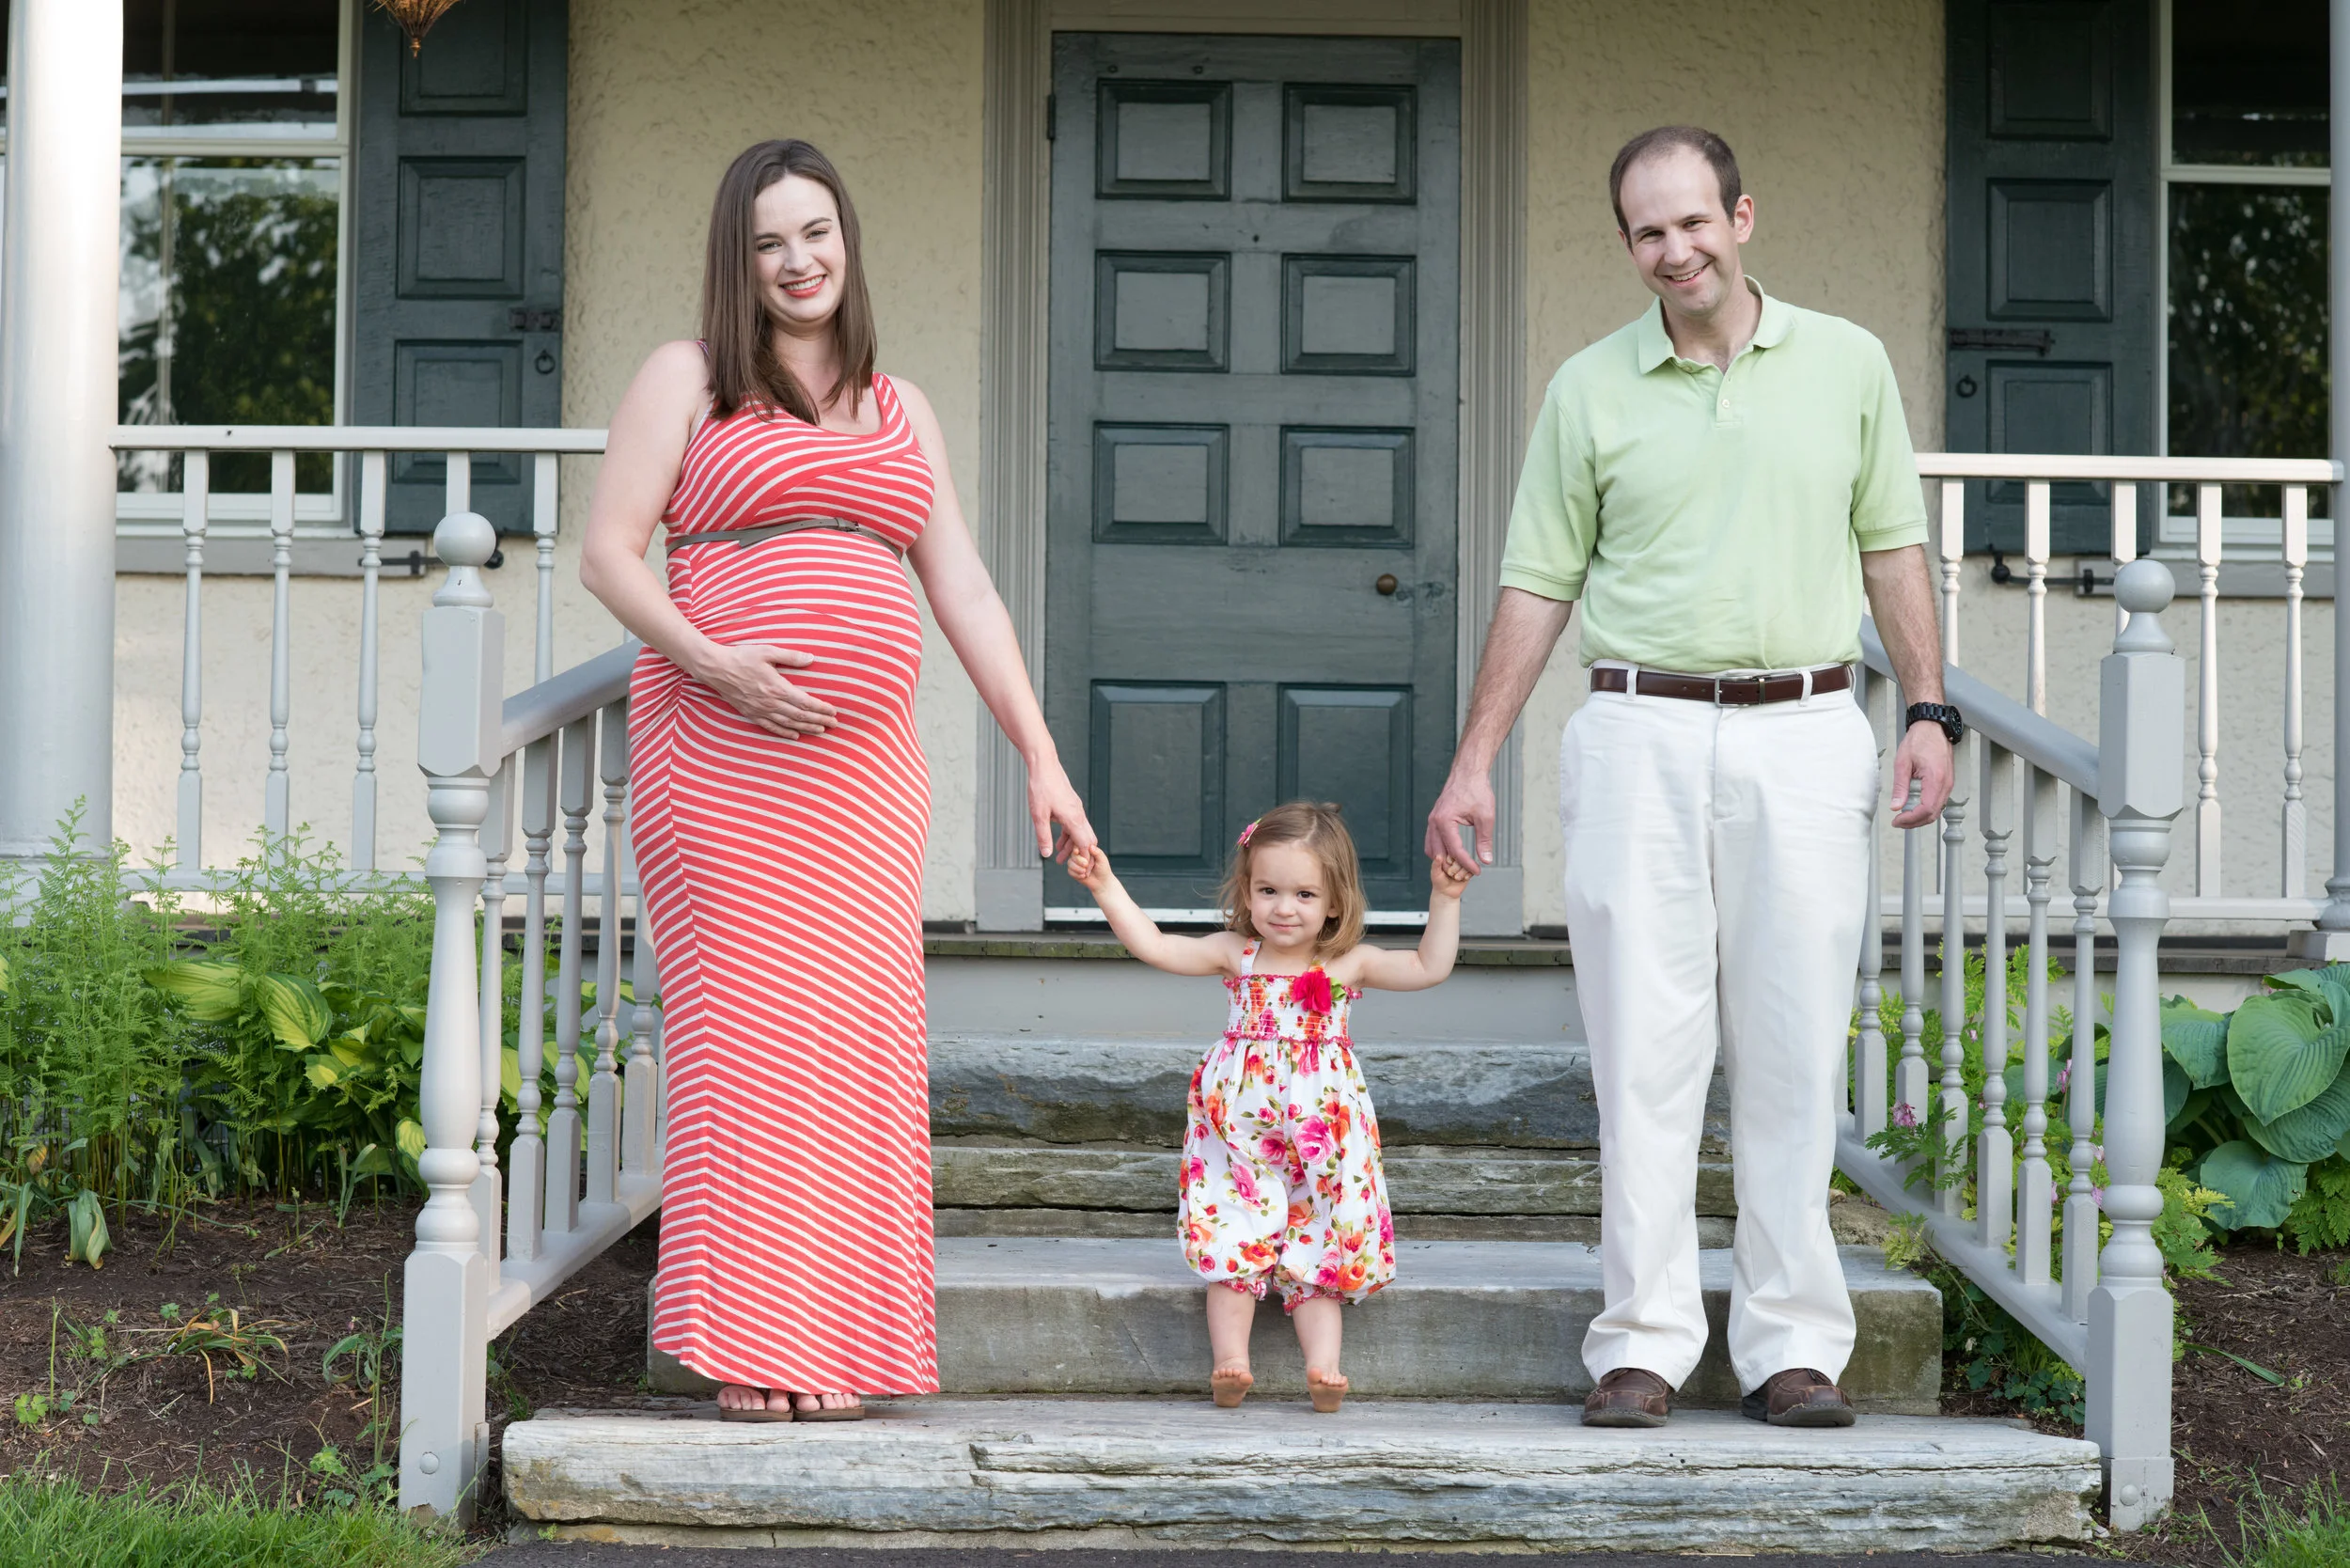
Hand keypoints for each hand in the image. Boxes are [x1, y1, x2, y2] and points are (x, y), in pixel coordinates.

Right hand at [691, 642, 836, 737]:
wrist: (715, 668)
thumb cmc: (742, 657)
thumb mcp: (767, 651)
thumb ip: (791, 656)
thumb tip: (811, 658)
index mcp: (776, 687)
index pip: (805, 702)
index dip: (821, 708)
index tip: (834, 711)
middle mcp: (770, 702)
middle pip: (800, 716)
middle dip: (819, 721)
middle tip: (834, 725)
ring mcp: (760, 710)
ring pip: (788, 724)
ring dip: (806, 728)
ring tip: (821, 731)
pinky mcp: (750, 714)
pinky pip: (770, 727)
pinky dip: (784, 733)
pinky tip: (795, 735)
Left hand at [1028, 758, 1096, 863]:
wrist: (1044, 765)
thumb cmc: (1041, 788)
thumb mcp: (1039, 816)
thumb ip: (1043, 836)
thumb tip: (1046, 854)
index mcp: (1074, 819)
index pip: (1086, 845)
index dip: (1084, 859)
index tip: (1080, 871)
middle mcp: (1079, 814)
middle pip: (1087, 840)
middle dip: (1080, 855)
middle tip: (1070, 867)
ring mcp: (1076, 809)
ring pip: (1080, 832)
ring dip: (1072, 845)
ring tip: (1058, 856)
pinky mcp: (1071, 804)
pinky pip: (1075, 824)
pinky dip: (1069, 834)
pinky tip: (1057, 839)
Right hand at [1068, 845, 1112, 890]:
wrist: (1101, 882)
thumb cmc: (1103, 869)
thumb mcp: (1102, 859)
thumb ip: (1097, 852)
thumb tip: (1090, 846)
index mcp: (1086, 850)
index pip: (1078, 846)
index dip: (1076, 849)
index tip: (1077, 852)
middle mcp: (1079, 856)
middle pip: (1073, 854)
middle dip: (1079, 860)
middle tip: (1086, 865)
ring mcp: (1075, 864)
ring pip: (1069, 863)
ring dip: (1077, 868)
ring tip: (1085, 872)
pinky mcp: (1073, 871)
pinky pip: (1070, 871)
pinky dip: (1076, 874)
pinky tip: (1083, 876)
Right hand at [1424, 766, 1494, 873]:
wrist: (1468, 773)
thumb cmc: (1477, 790)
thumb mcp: (1485, 817)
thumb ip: (1484, 840)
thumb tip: (1486, 860)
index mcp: (1444, 821)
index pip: (1455, 850)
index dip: (1466, 863)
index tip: (1477, 871)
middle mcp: (1434, 822)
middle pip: (1438, 853)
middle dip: (1453, 865)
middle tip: (1467, 873)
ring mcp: (1432, 820)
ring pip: (1431, 848)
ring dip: (1444, 859)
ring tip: (1460, 866)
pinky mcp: (1434, 819)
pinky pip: (1432, 839)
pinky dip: (1440, 849)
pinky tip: (1453, 853)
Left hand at [1430, 855, 1470, 900]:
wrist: (1446, 893)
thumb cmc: (1439, 882)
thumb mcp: (1435, 873)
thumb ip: (1436, 864)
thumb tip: (1438, 856)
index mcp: (1447, 858)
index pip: (1452, 853)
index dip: (1450, 860)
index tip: (1447, 865)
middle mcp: (1456, 860)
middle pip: (1460, 859)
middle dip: (1455, 868)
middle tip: (1450, 874)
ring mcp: (1463, 866)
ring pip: (1467, 865)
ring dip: (1461, 873)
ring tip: (1456, 878)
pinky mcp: (1469, 872)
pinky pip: (1472, 871)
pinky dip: (1467, 876)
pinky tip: (1462, 879)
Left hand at [1891, 720, 1953, 826]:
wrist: (1932, 728)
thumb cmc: (1920, 740)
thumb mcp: (1902, 763)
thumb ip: (1900, 787)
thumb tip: (1896, 805)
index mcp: (1935, 779)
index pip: (1926, 809)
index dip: (1911, 819)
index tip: (1897, 820)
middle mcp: (1946, 783)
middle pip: (1933, 814)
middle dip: (1914, 822)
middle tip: (1898, 822)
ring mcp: (1949, 783)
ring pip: (1937, 810)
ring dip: (1921, 817)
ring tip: (1904, 817)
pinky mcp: (1947, 782)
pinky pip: (1939, 802)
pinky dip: (1927, 809)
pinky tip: (1914, 808)